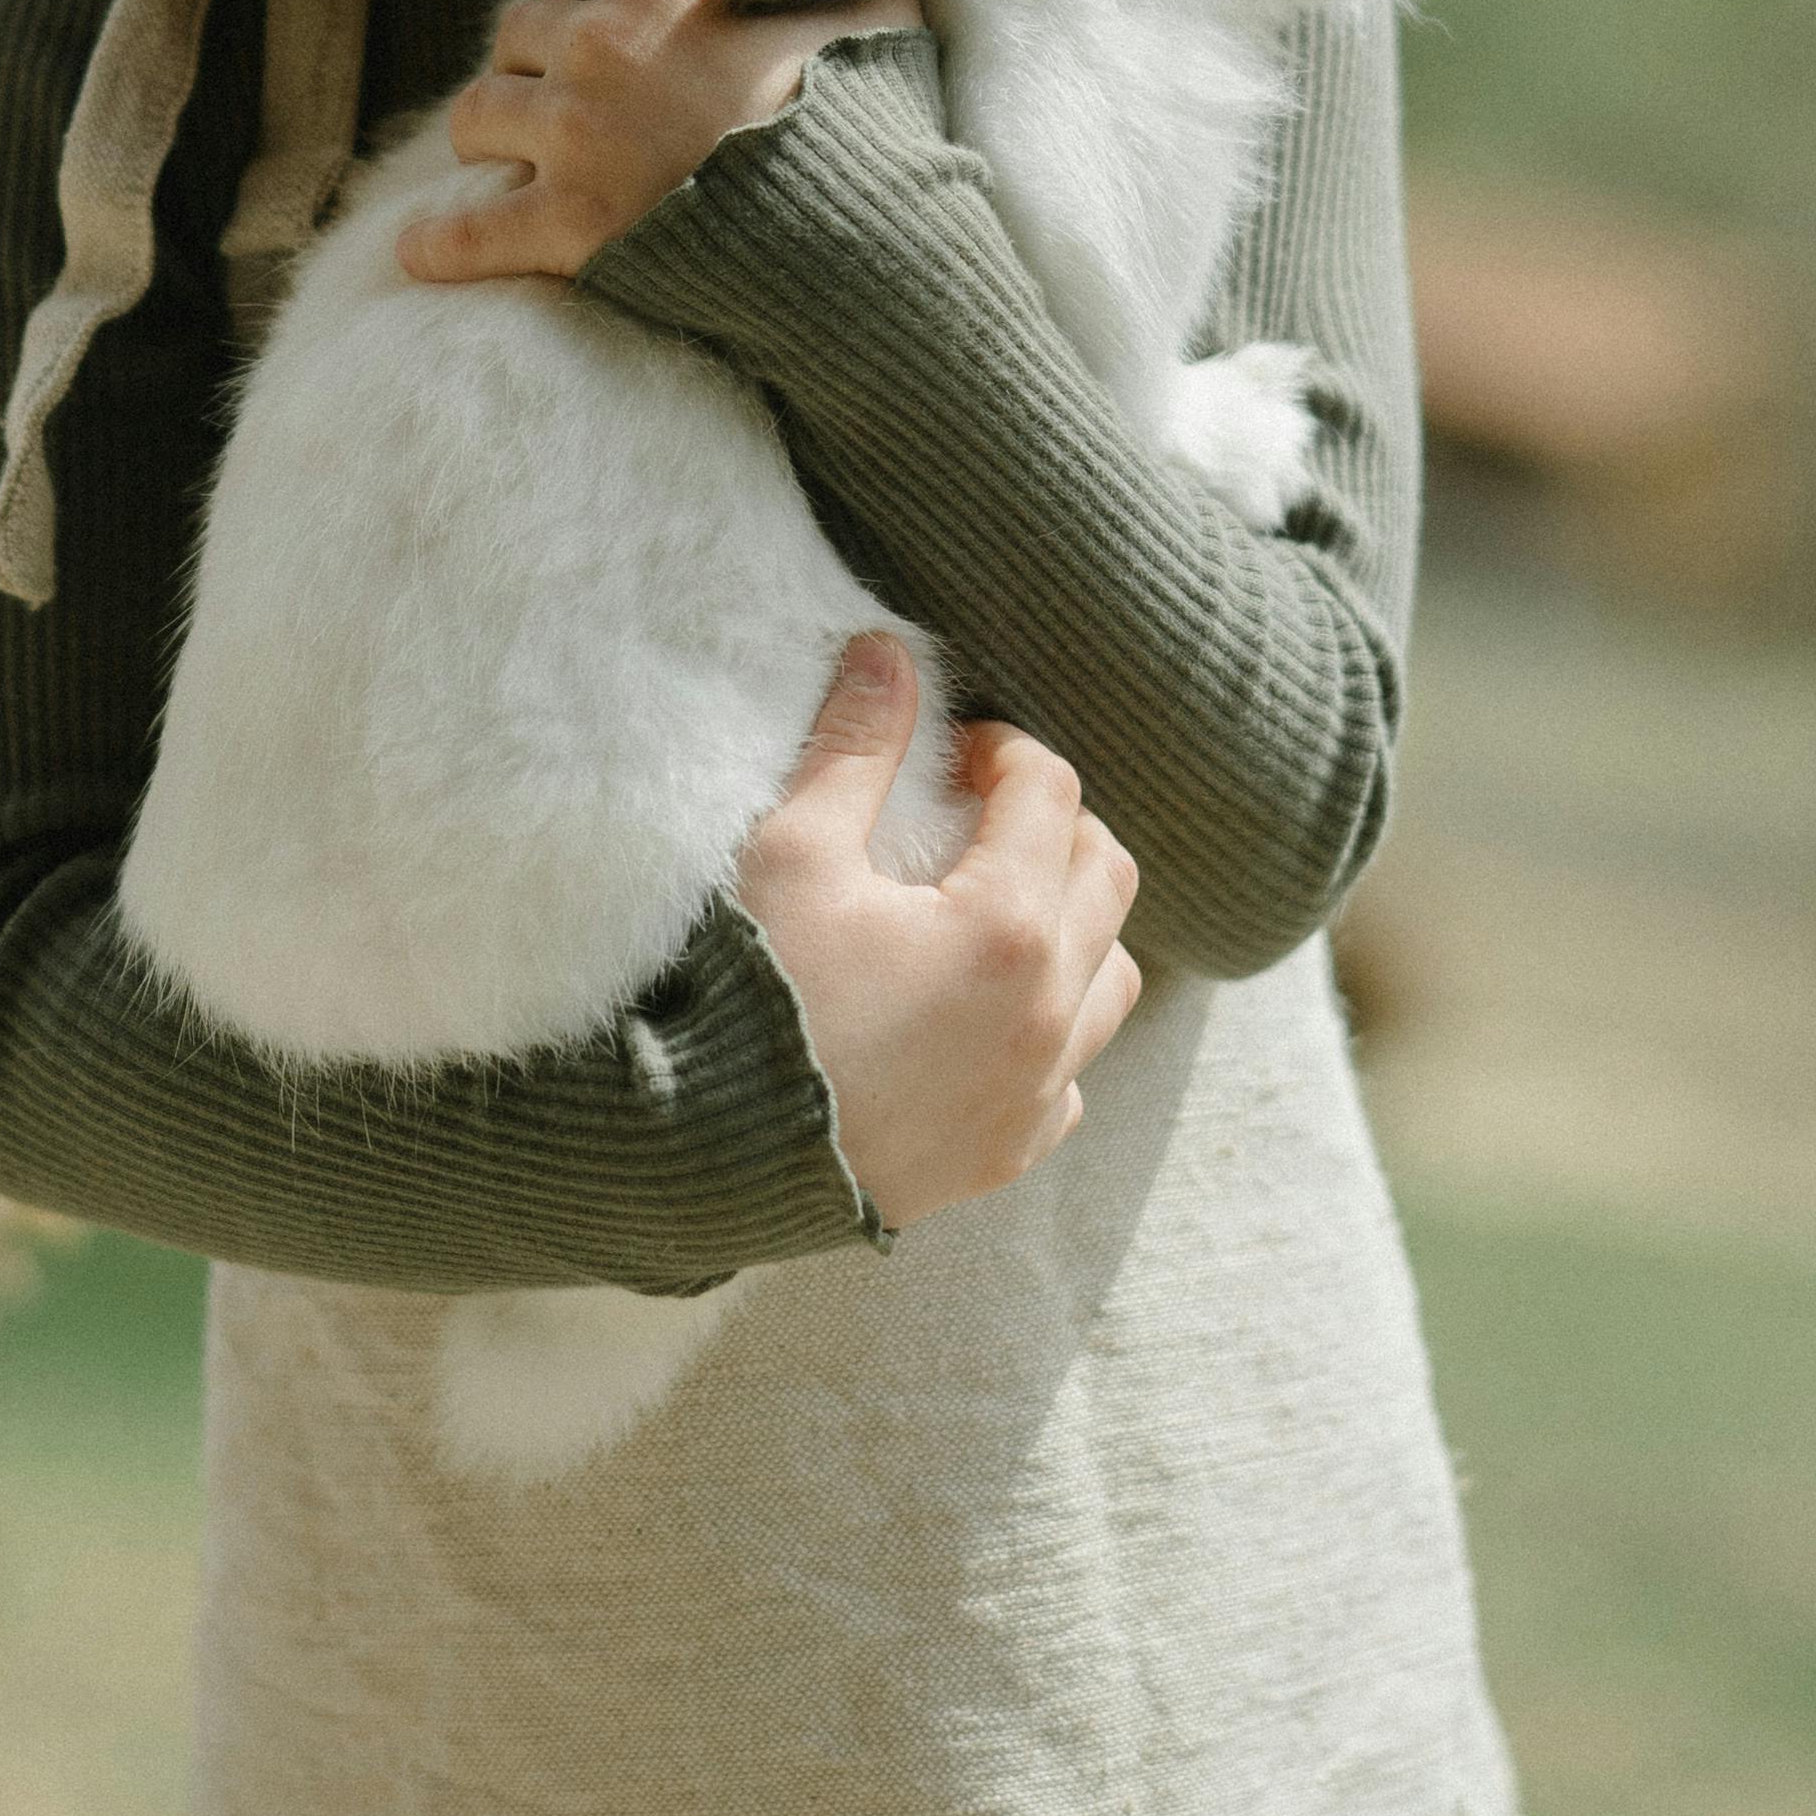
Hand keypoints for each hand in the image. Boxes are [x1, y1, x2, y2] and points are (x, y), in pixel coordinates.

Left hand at [394, 0, 918, 286]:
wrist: (876, 226)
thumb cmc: (879, 111)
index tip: (606, 34)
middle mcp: (610, 44)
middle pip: (519, 32)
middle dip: (536, 68)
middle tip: (567, 112)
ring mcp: (580, 134)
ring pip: (477, 112)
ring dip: (490, 137)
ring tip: (512, 168)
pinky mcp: (570, 226)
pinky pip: (466, 232)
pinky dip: (440, 245)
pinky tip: (423, 252)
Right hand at [730, 636, 1142, 1232]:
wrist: (704, 1162)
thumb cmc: (745, 1001)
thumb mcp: (790, 856)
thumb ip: (854, 748)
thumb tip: (888, 653)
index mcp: (1008, 928)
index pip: (1050, 792)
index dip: (1001, 751)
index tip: (950, 754)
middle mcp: (1049, 1014)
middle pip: (1105, 874)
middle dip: (1052, 826)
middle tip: (977, 814)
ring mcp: (1034, 1091)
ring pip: (1112, 977)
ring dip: (1070, 924)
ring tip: (990, 907)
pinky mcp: (1006, 1152)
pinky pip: (1069, 1074)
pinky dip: (1047, 1027)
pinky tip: (977, 1013)